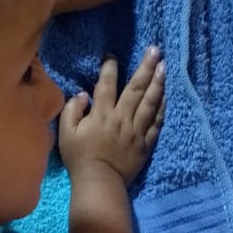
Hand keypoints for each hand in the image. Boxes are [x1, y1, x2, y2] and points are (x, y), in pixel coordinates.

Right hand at [58, 48, 165, 185]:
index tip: (112, 56)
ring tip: (164, 67)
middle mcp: (122, 118)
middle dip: (146, 67)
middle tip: (155, 50)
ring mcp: (136, 130)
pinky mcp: (146, 143)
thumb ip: (72, 110)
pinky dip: (162, 108)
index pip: (107, 84)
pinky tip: (165, 95)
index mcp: (102, 114)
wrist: (99, 182)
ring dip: (158, 83)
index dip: (110, 67)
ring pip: (150, 102)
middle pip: (136, 88)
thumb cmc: (80, 158)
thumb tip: (82, 95)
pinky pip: (157, 122)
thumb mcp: (66, 133)